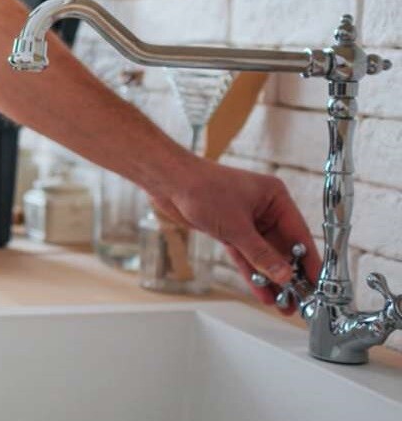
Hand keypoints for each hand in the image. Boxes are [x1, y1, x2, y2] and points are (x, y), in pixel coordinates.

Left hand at [150, 158, 319, 313]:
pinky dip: (252, 273)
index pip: (300, 235)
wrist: (169, 182)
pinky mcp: (230, 230)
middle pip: (283, 248)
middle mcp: (265, 209)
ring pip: (264, 255)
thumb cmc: (202, 190)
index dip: (309, 262)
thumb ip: (261, 254)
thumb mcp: (236, 227)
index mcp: (275, 198)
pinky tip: (262, 292)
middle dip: (289, 276)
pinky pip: (246, 256)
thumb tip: (285, 275)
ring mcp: (247, 221)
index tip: (318, 284)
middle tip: (300, 302)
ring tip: (283, 304)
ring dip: (272, 279)